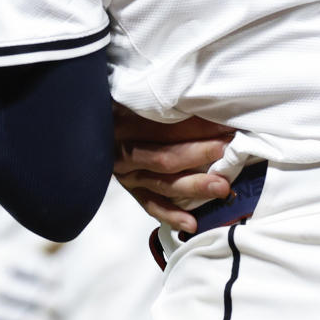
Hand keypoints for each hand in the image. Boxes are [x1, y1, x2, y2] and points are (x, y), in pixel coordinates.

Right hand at [112, 104, 232, 233]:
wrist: (92, 126)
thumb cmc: (123, 105)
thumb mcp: (134, 96)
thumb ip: (163, 99)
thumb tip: (202, 97)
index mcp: (124, 122)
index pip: (166, 127)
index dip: (197, 127)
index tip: (225, 126)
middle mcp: (124, 152)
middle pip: (165, 157)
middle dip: (199, 155)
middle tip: (227, 152)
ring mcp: (127, 175)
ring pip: (162, 184)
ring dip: (194, 186)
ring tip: (221, 188)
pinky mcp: (131, 189)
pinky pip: (151, 205)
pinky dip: (171, 215)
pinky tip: (192, 223)